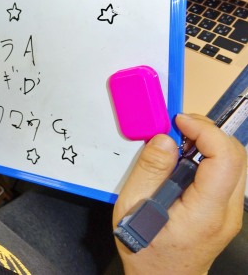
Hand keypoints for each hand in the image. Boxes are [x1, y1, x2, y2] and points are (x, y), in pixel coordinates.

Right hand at [113, 113, 245, 274]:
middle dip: (208, 132)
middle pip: (236, 156)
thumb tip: (165, 140)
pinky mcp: (224, 210)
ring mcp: (230, 212)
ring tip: (178, 141)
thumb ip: (150, 170)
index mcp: (206, 211)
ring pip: (234, 163)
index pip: (225, 158)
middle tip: (177, 126)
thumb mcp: (134, 207)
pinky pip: (225, 174)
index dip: (205, 131)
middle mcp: (226, 211)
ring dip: (209, 143)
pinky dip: (208, 157)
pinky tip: (182, 160)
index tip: (179, 122)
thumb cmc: (144, 248)